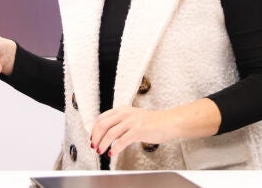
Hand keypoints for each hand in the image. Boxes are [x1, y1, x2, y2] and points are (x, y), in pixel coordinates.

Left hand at [90, 99, 220, 157]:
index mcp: (122, 109)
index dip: (94, 129)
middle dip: (96, 137)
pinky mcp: (138, 130)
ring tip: (101, 151)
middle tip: (94, 146)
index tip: (93, 138)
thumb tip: (106, 133)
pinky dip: (114, 149)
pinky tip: (112, 153)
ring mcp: (132, 121)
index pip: (101, 118)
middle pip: (103, 125)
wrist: (168, 122)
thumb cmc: (152, 122)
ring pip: (110, 134)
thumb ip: (120, 122)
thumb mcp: (132, 117)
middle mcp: (125, 114)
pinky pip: (121, 141)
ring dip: (103, 144)